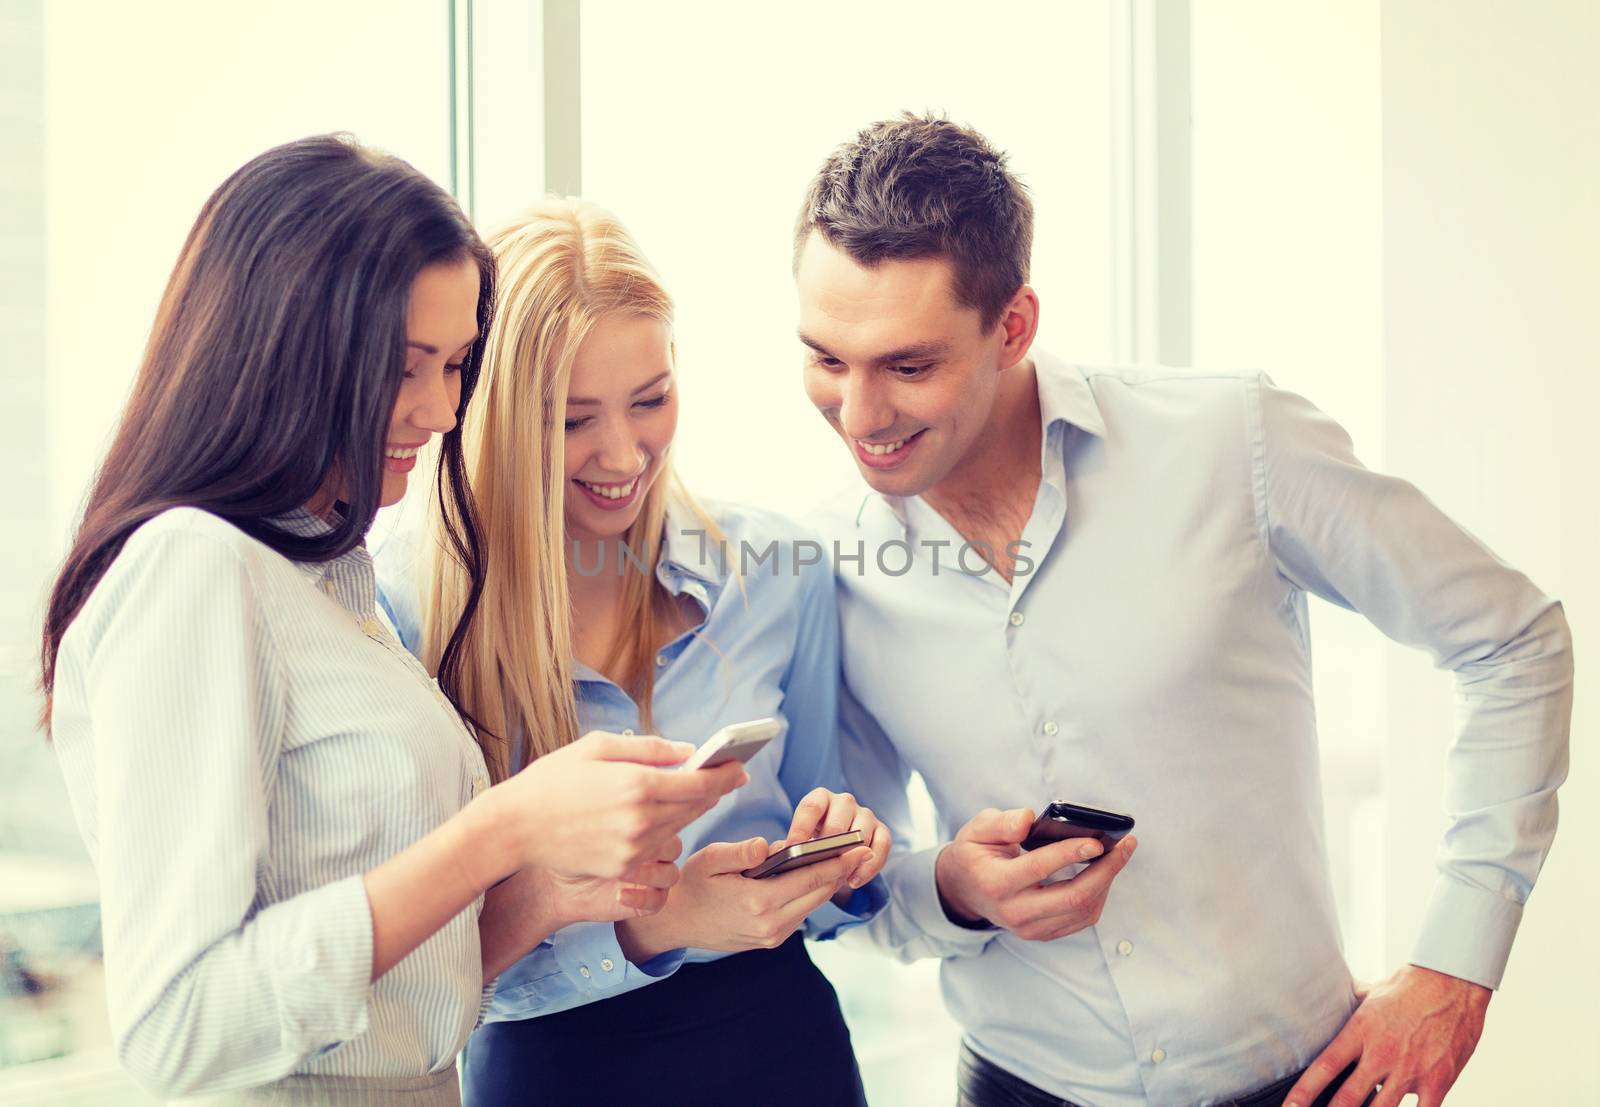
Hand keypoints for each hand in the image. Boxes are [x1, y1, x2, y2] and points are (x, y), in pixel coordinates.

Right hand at [488, 730, 746, 881]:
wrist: (514, 828)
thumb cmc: (553, 779)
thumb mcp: (598, 747)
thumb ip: (649, 748)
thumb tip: (688, 752)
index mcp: (637, 784)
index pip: (700, 783)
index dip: (725, 774)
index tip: (739, 767)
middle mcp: (640, 819)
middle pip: (696, 808)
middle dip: (713, 790)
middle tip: (727, 776)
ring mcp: (632, 849)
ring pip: (680, 829)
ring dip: (691, 811)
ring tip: (695, 793)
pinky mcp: (622, 868)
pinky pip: (658, 849)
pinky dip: (665, 832)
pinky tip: (661, 817)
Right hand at [616, 837, 851, 961]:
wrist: (677, 923)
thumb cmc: (692, 885)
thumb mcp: (710, 860)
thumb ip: (742, 852)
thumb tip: (770, 846)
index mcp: (758, 902)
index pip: (811, 879)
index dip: (838, 862)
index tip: (860, 848)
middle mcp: (770, 925)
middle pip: (818, 894)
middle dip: (839, 872)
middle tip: (860, 850)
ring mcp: (771, 936)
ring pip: (811, 905)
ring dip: (826, 884)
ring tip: (840, 860)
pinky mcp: (770, 940)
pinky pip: (799, 914)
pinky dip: (809, 895)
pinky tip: (813, 877)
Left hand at [781, 787, 892, 906]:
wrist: (834, 849)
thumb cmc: (810, 845)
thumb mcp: (798, 840)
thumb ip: (791, 845)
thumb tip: (782, 855)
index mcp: (820, 798)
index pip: (811, 807)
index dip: (801, 827)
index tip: (793, 848)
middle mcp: (844, 802)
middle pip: (838, 820)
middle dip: (829, 844)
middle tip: (819, 866)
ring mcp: (865, 814)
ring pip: (862, 832)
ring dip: (851, 857)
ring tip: (837, 879)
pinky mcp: (881, 830)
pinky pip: (882, 845)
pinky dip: (870, 866)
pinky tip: (854, 882)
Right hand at [933, 807, 1136, 939]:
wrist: (963, 889)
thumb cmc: (974, 854)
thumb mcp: (978, 830)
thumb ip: (1002, 823)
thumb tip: (1029, 818)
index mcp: (996, 883)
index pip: (1039, 868)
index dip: (1071, 854)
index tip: (1097, 841)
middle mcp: (1014, 912)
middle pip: (1074, 897)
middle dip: (1107, 870)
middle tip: (1125, 845)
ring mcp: (1030, 928)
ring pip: (1084, 911)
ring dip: (1107, 881)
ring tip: (1119, 854)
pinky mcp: (1043, 933)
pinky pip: (1082, 918)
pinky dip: (1099, 894)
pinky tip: (1104, 872)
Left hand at [1284, 964, 1490, 1106]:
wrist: (1453, 982)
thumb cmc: (1408, 987)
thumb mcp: (1369, 993)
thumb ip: (1347, 1005)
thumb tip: (1324, 1000)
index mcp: (1360, 1032)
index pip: (1324, 1067)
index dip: (1304, 1092)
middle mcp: (1381, 1054)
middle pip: (1347, 1098)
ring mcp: (1410, 1070)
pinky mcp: (1438, 1081)